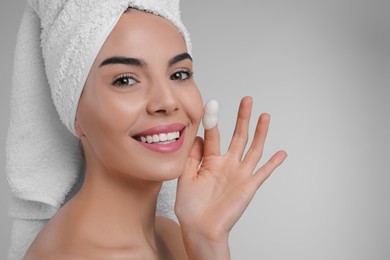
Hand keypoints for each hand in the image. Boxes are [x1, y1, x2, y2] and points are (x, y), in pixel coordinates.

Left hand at [175, 96, 286, 242]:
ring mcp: (239, 174)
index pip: (213, 136)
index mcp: (210, 161)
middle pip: (238, 136)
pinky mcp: (248, 186)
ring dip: (260, 133)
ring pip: (253, 149)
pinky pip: (263, 173)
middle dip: (242, 118)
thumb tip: (198, 136)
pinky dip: (273, 163)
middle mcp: (227, 164)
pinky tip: (282, 153)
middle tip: (246, 99)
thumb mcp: (185, 177)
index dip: (212, 120)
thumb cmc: (190, 206)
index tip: (212, 104)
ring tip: (264, 115)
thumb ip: (192, 157)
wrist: (199, 229)